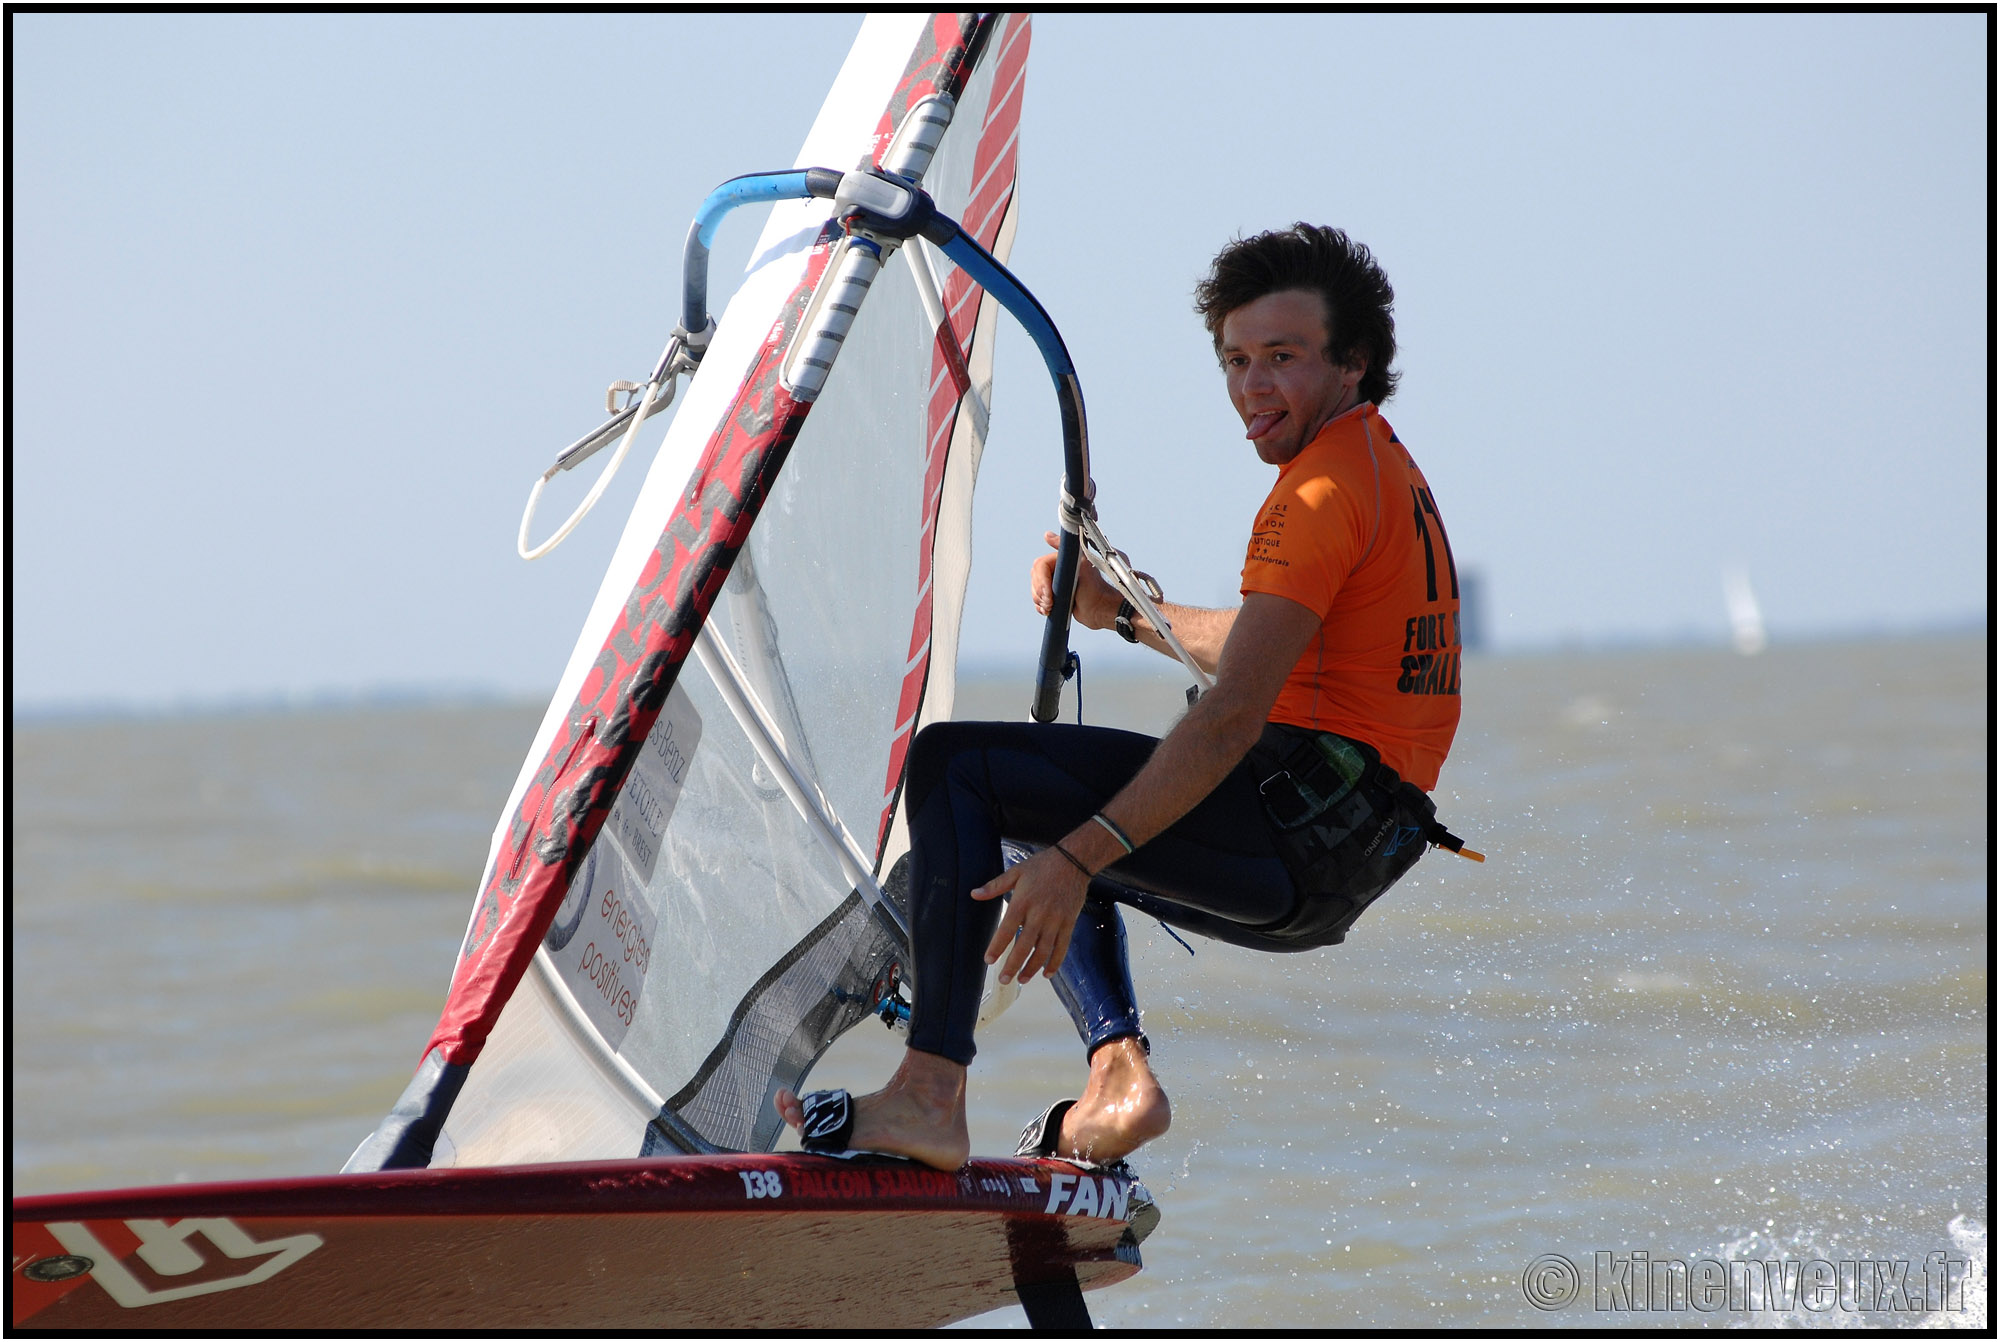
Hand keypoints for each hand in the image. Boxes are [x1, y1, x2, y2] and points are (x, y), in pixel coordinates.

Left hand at [973, 847, 1090, 984]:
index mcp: (1023, 901)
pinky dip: (1055, 962)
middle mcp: (1039, 914)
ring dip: (1032, 968)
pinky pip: (1062, 947)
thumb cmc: (1043, 865)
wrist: (1074, 861)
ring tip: (1022, 980)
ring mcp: (1056, 920)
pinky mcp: (1069, 923)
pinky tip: (1047, 974)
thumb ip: (995, 885)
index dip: (997, 946)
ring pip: (1043, 950)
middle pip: (1024, 945)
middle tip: (1003, 980)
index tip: (988, 960)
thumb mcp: (1016, 872)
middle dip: (1013, 965)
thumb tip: (974, 894)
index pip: (1007, 929)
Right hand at [1029, 531, 1120, 628]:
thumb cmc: (1099, 585)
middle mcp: (1059, 570)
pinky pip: (1040, 601)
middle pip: (1036, 578)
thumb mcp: (1083, 560)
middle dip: (1040, 592)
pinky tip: (1049, 610)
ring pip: (1036, 590)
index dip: (1041, 580)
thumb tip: (1046, 535)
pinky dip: (1040, 606)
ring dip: (1040, 600)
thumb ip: (1066, 546)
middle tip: (1050, 602)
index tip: (1049, 593)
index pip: (1040, 565)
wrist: (1105, 608)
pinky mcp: (1059, 598)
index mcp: (1063, 559)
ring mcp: (1058, 585)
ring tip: (1051, 607)